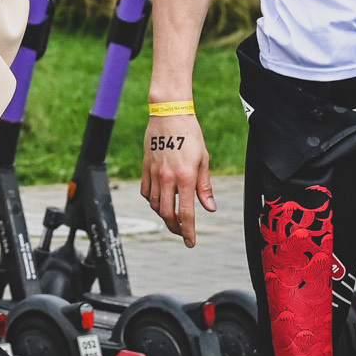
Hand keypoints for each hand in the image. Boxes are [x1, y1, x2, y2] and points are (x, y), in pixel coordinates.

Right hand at [140, 113, 213, 247]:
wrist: (169, 113)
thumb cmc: (191, 134)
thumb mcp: (203, 159)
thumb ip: (205, 186)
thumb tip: (210, 208)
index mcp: (185, 177)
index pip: (186, 213)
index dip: (188, 231)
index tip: (190, 243)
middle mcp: (167, 177)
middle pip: (167, 213)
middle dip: (175, 228)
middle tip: (182, 233)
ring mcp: (154, 173)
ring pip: (155, 204)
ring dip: (163, 215)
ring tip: (172, 217)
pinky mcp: (146, 167)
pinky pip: (146, 191)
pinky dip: (152, 201)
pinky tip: (160, 201)